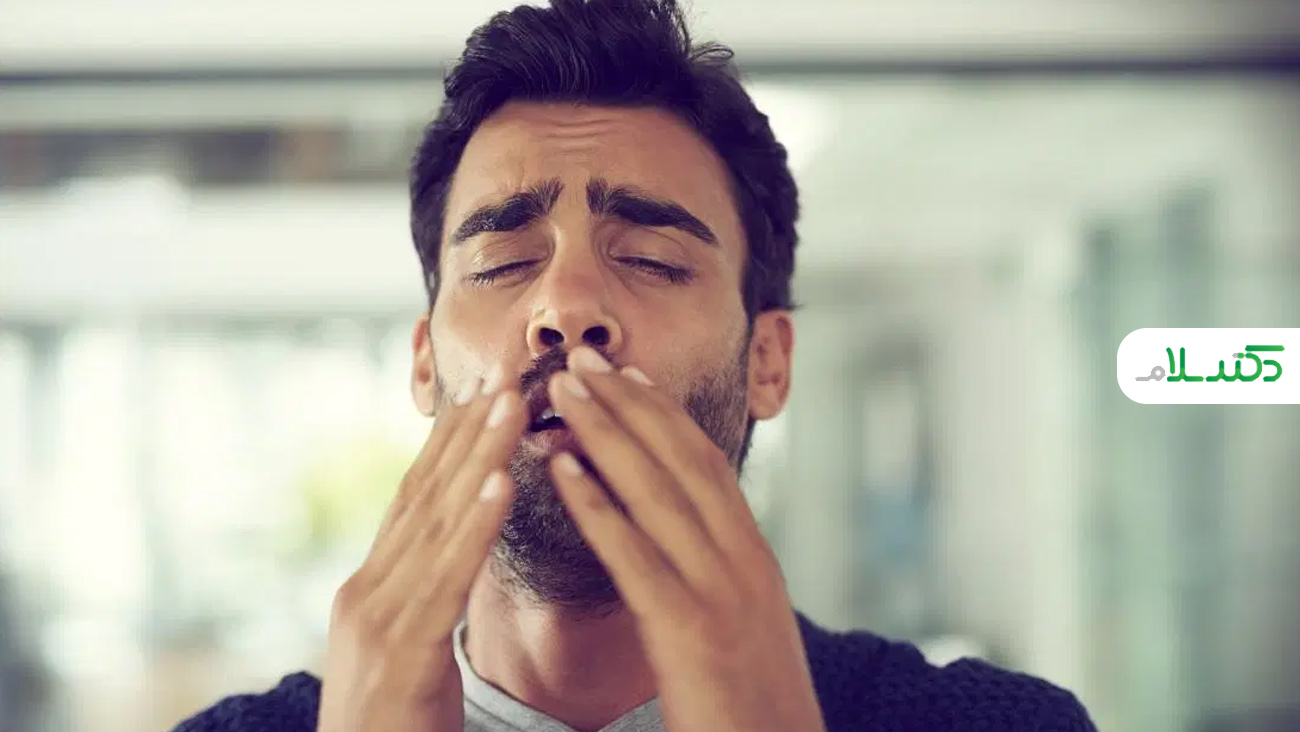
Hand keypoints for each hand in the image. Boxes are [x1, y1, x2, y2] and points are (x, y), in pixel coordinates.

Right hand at [316, 371, 526, 731]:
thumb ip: (426, 600)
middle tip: (504, 372)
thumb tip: (457, 553)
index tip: (482, 393)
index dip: (448, 445)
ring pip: (436, 523)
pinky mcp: (399, 655)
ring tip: (512, 403)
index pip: (415, 501)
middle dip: (467, 432)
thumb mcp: (410, 654)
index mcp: (370, 591)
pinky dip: (475, 526)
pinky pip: (447, 580)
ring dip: (478, 457)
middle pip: (425, 496)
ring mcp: (376, 621)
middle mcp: (365, 593)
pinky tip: (502, 483)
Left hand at [545, 347, 825, 731]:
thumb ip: (721, 585)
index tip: (628, 375)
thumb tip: (691, 548)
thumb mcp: (748, 634)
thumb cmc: (756, 714)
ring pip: (658, 491)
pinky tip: (559, 468)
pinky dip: (595, 503)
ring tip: (562, 389)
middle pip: (682, 461)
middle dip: (630, 403)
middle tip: (583, 357)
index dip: (664, 416)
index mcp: (756, 561)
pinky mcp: (690, 632)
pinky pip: (634, 554)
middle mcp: (744, 563)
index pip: (707, 468)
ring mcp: (721, 593)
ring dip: (605, 432)